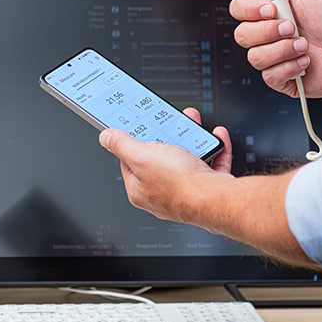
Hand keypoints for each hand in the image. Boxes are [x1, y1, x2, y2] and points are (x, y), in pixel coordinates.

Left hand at [98, 108, 231, 224]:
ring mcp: (186, 190)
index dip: (134, 142)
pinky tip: (215, 137)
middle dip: (167, 135)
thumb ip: (122, 145)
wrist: (215, 199)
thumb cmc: (179, 184)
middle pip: (161, 157)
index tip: (140, 127)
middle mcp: (162, 193)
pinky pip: (211, 163)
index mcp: (140, 189)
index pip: (129, 161)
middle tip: (170, 122)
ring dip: (192, 138)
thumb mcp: (141, 156)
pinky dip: (214, 148)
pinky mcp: (208, 188)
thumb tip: (106, 138)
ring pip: (187, 158)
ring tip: (193, 124)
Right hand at [232, 0, 321, 96]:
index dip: (250, 10)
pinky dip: (290, 67)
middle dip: (267, 32)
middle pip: (241, 34)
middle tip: (291, 27)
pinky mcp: (282, 77)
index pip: (239, 8)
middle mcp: (269, 33)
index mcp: (270, 9)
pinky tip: (306, 60)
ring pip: (254, 57)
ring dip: (282, 50)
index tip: (272, 8)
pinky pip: (270, 76)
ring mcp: (274, 56)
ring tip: (304, 44)